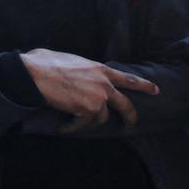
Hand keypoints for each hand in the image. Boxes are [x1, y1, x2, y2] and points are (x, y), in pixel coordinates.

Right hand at [19, 48, 158, 131]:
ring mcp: (97, 98)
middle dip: (130, 117)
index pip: (128, 79)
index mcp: (100, 70)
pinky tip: (64, 128)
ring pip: (101, 118)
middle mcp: (104, 84)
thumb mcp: (72, 60)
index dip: (144, 85)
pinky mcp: (87, 110)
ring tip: (74, 123)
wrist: (33, 73)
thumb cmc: (44, 63)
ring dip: (88, 122)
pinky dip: (73, 128)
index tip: (156, 90)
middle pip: (125, 105)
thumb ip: (82, 69)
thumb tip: (79, 73)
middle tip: (131, 124)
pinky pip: (84, 125)